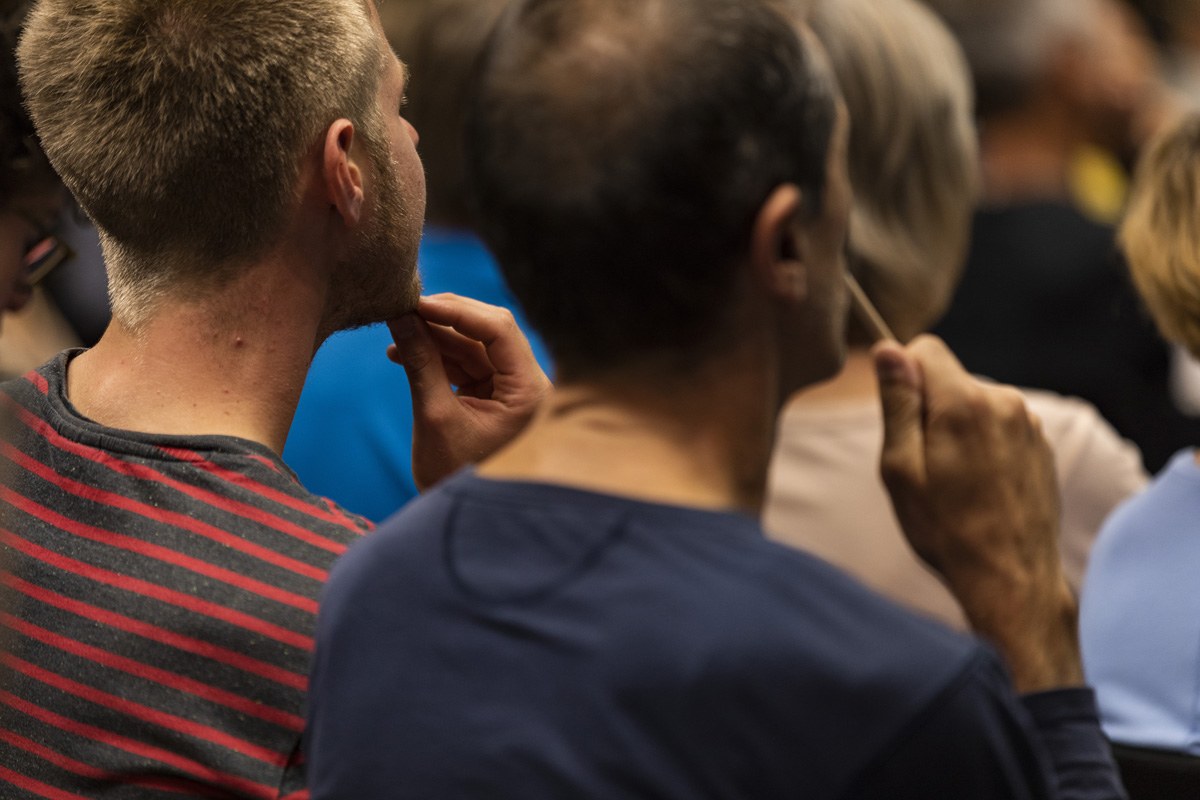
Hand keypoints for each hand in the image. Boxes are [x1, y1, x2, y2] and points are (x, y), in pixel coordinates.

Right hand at [387, 293, 551, 490]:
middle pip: (488, 330)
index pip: (499, 330)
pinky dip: (436, 355)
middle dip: (444, 318)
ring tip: (394, 334)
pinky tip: (401, 352)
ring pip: (472, 343)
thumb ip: (420, 363)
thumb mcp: (435, 417)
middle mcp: (529, 383)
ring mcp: (511, 387)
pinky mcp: (493, 393)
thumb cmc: (456, 475)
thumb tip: (400, 316)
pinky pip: (465, 361)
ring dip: (433, 336)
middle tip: (402, 308)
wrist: (464, 517)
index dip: (457, 310)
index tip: (416, 302)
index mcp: (530, 391)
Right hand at [873, 335, 1081, 692]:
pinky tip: (981, 490)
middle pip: (950, 380)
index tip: (903, 422)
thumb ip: (897, 403)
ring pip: (974, 405)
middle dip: (931, 410)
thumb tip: (888, 349)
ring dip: (958, 431)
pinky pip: (999, 428)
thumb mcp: (901, 468)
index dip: (904, 378)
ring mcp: (1029, 425)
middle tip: (926, 466)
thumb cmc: (946, 529)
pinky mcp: (1042, 447)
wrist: (1011, 579)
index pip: (926, 348)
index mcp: (964, 403)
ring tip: (955, 484)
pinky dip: (984, 448)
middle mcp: (1004, 402)